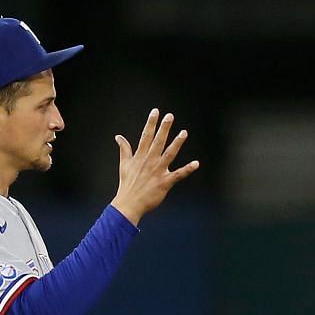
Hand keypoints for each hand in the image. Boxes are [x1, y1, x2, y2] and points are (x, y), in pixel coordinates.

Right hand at [110, 109, 199, 225]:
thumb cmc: (127, 184)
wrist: (129, 203)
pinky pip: (178, 175)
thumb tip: (118, 137)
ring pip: (169, 154)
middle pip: (158, 141)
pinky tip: (196, 164)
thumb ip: (124, 149)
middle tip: (170, 116)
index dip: (151, 123)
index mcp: (140, 156)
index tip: (156, 112)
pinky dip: (187, 169)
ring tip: (184, 132)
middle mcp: (149, 161)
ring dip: (177, 143)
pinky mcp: (165, 182)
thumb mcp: (124, 164)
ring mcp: (157, 171)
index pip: (146, 136)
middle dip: (164, 128)